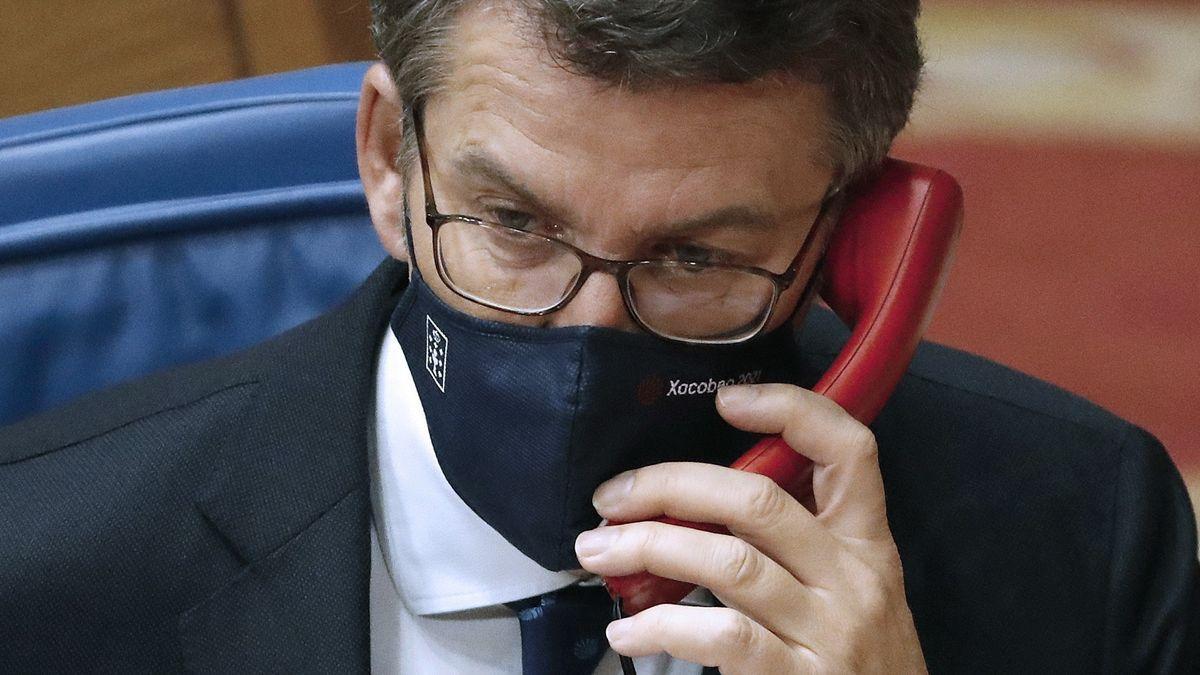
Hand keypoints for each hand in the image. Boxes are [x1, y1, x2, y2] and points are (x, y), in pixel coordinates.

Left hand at [574, 383, 925, 672]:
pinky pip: (723, 636)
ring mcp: (828, 631)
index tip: (727, 400)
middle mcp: (853, 579)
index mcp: (866, 544)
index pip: (849, 450)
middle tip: (613, 496)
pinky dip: (663, 627)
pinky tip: (627, 630)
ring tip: (598, 552)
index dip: (791, 409)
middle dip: (671, 486)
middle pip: (758, 500)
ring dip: (649, 548)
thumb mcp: (848, 593)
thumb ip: (795, 544)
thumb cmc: (856, 664)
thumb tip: (697, 503)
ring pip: (729, 562)